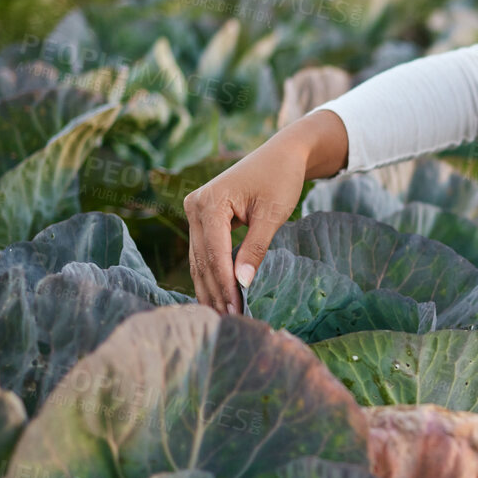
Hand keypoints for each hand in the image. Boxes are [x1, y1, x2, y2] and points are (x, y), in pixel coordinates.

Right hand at [183, 124, 309, 313]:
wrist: (283, 153)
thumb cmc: (281, 178)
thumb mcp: (272, 214)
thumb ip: (256, 249)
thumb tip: (242, 285)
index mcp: (209, 203)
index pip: (215, 254)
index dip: (225, 285)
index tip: (237, 312)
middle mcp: (195, 206)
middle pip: (203, 260)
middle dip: (216, 292)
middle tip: (231, 323)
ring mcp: (195, 211)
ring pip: (200, 259)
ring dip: (210, 288)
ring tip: (223, 317)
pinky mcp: (202, 218)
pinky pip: (204, 252)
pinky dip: (211, 274)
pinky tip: (217, 297)